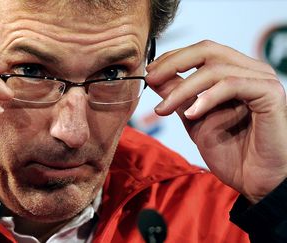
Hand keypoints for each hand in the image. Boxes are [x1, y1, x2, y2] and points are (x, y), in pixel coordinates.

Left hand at [145, 40, 286, 203]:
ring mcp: (262, 80)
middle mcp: (250, 71)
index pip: (201, 52)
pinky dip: (207, 97)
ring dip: (183, 88)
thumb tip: (154, 77)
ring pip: (215, 69)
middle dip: (173, 63)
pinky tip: (191, 114)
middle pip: (207, 50)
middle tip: (151, 78)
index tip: (149, 72)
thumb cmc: (230, 152)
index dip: (172, 58)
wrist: (255, 181)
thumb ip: (178, 96)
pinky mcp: (270, 93)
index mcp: (234, 73)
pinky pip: (233, 85)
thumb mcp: (194, 119)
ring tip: (164, 109)